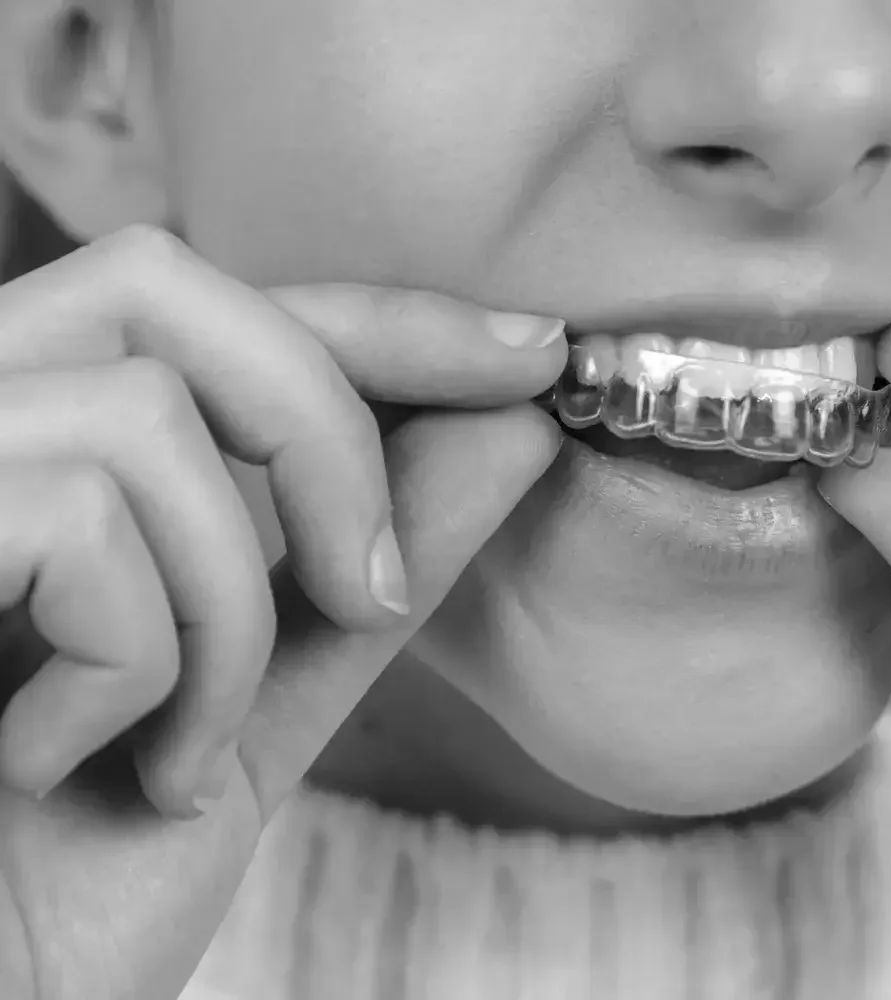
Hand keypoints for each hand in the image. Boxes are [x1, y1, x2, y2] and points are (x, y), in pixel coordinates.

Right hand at [0, 226, 565, 999]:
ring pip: (141, 420)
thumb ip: (363, 565)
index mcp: (30, 450)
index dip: (379, 316)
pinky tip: (70, 768)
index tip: (531, 354)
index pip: (214, 307)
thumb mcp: (255, 700)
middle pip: (163, 287)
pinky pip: (78, 521)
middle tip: (370, 591)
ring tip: (181, 752)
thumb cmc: (68, 879)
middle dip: (325, 435)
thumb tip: (514, 427)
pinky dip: (139, 665)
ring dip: (226, 613)